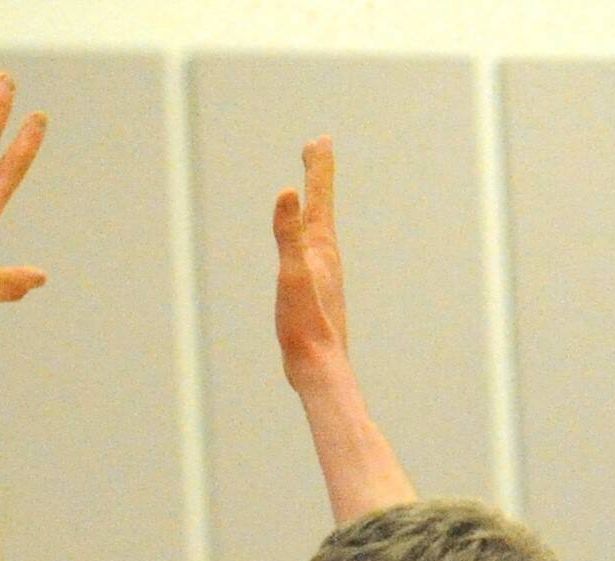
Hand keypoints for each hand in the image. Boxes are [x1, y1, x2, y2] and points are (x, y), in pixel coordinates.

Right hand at [273, 137, 354, 393]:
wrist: (320, 368)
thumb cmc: (305, 325)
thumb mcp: (291, 275)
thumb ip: (289, 234)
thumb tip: (287, 191)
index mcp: (321, 247)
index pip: (320, 197)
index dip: (319, 166)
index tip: (320, 138)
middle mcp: (327, 256)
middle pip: (322, 207)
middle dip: (318, 176)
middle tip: (316, 148)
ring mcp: (324, 275)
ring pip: (320, 229)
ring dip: (316, 205)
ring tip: (312, 192)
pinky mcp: (318, 293)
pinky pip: (313, 252)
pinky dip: (309, 235)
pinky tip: (307, 248)